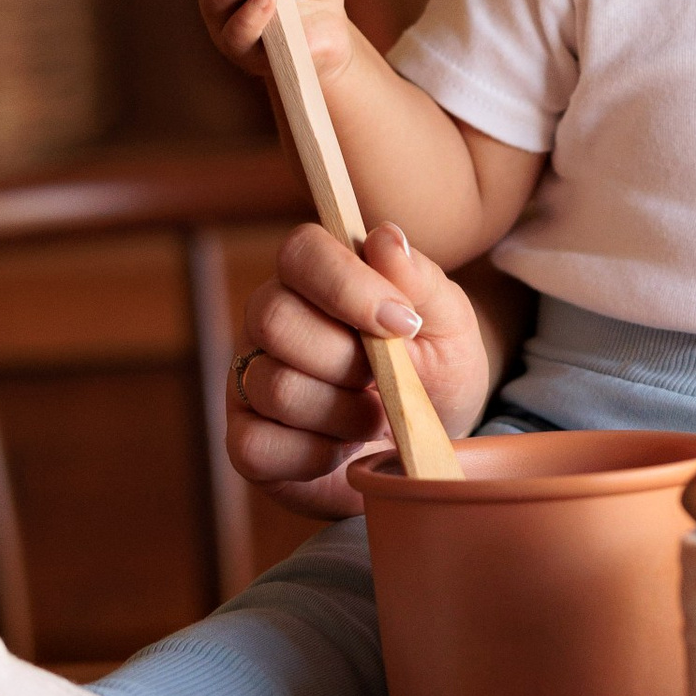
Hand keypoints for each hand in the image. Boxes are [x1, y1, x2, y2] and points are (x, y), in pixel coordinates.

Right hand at [228, 222, 493, 518]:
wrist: (426, 451)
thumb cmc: (435, 374)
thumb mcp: (449, 326)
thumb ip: (421, 281)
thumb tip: (385, 239)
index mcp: (316, 278)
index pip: (301, 251)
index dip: (348, 284)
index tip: (403, 321)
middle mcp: (269, 321)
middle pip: (276, 319)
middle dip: (349, 359)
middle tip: (389, 379)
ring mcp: (250, 380)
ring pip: (276, 387)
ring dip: (345, 413)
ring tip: (376, 417)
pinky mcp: (245, 441)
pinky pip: (257, 446)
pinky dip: (315, 456)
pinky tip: (344, 449)